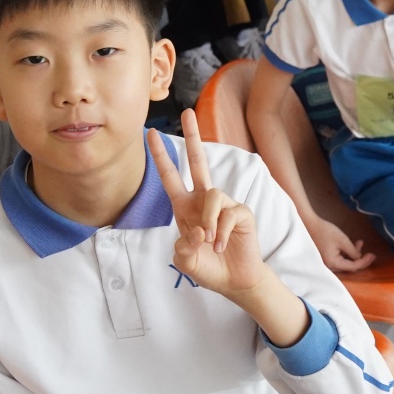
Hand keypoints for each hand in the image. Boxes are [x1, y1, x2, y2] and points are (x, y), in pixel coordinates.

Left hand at [150, 110, 268, 296]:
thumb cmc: (209, 267)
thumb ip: (183, 248)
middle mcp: (204, 201)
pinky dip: (222, 232)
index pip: (170, 177)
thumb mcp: (186, 261)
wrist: (235, 280)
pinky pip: (229, 213)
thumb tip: (198, 231)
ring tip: (210, 242)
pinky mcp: (241, 213)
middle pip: (198, 162)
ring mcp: (224, 205)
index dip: (161, 156)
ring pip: (213, 194)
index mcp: (185, 207)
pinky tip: (222, 245)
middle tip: (187, 113)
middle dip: (192, 137)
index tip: (152, 134)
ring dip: (209, 221)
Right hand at [309, 216, 374, 272]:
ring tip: (360, 243)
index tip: (373, 255)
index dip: (364, 262)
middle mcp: (329, 266)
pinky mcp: (325, 257)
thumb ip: (352, 251)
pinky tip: (352, 245)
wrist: (309, 224)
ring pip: (345, 262)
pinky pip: (339, 258)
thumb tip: (359, 258)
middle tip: (371, 253)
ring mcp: (326, 262)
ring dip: (354, 254)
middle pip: (349, 266)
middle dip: (360, 259)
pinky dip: (346, 253)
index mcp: (333, 263)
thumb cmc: (325, 231)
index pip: (353, 267)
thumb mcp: (342, 240)